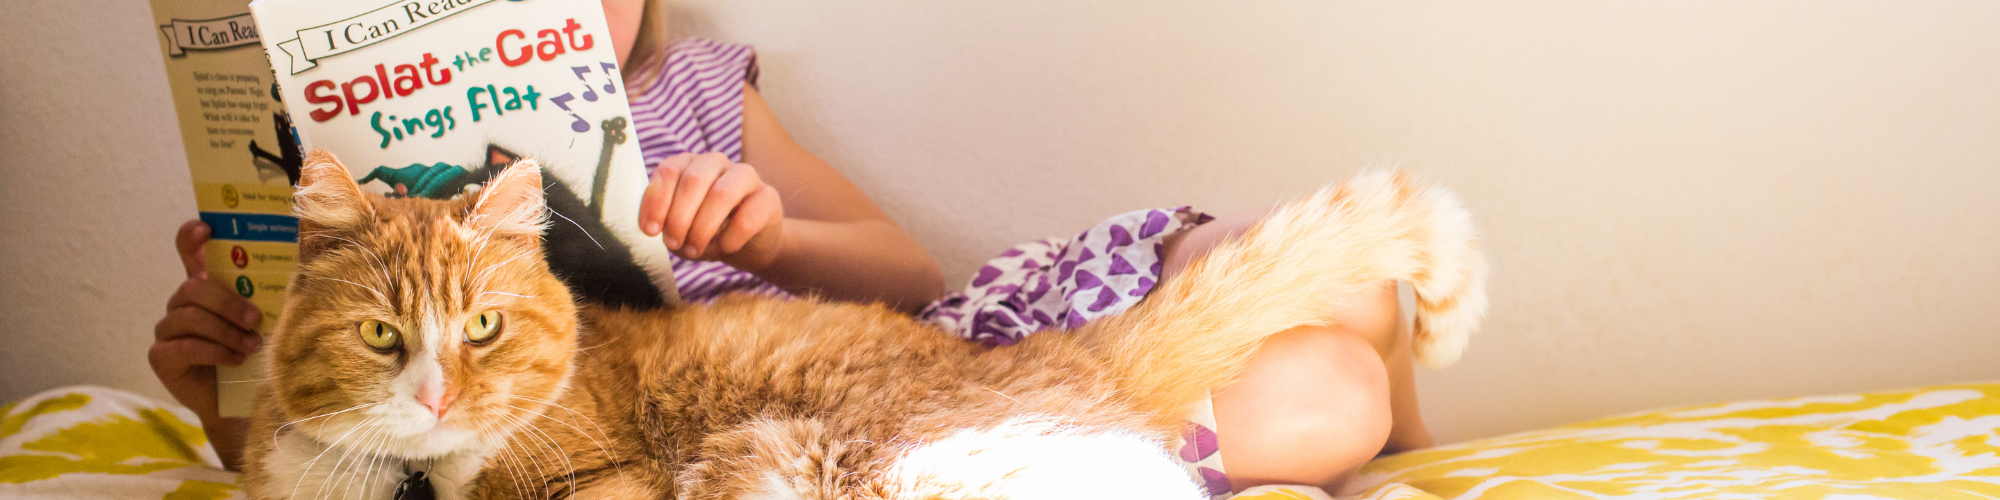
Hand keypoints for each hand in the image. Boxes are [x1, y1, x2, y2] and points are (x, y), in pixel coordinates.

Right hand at [150, 220, 263, 423]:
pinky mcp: (160, 357)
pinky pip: (183, 346)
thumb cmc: (256, 356)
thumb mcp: (266, 321)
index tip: (206, 229)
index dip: (192, 237)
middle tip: (256, 320)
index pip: (190, 252)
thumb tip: (298, 262)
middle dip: (228, 302)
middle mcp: (182, 304)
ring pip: (189, 316)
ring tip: (252, 346)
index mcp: (206, 288)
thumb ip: (268, 295)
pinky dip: (214, 352)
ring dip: (225, 331)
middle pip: (193, 287)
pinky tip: (234, 360)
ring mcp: (167, 330)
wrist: (240, 404)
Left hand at [639, 153, 785, 269]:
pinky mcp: (768, 197)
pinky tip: (725, 247)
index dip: (656, 202)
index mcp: (690, 164)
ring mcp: (745, 176)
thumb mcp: (679, 228)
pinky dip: (730, 238)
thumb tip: (657, 226)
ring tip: (696, 250)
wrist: (747, 246)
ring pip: (721, 194)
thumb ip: (665, 222)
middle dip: (679, 217)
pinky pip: (747, 217)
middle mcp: (716, 163)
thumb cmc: (708, 232)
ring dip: (703, 228)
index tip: (651, 230)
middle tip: (675, 243)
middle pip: (693, 180)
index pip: (668, 171)